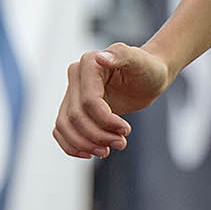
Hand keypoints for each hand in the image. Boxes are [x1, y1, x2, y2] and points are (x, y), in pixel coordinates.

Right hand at [53, 42, 171, 158]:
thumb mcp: (141, 61)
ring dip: (85, 144)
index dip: (105, 120)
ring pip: (64, 126)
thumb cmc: (148, 67)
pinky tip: (90, 153)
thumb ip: (121, 56)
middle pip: (75, 116)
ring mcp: (72, 93)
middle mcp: (75, 77)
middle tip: (121, 144)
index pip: (88, 101)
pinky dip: (72, 145)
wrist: (149, 77)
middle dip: (97, 135)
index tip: (127, 130)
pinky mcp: (74, 108)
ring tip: (109, 150)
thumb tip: (101, 58)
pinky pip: (61, 130)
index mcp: (88, 63)